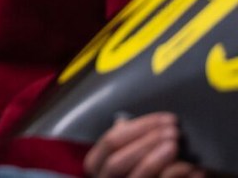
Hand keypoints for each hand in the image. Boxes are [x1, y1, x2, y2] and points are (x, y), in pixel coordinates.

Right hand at [84, 113, 203, 177]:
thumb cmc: (135, 172)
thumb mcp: (122, 157)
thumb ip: (122, 143)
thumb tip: (122, 122)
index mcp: (97, 166)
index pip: (110, 142)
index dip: (138, 127)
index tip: (164, 119)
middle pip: (119, 160)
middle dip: (147, 142)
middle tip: (173, 131)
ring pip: (138, 175)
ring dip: (158, 158)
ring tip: (177, 145)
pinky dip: (176, 176)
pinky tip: (193, 168)